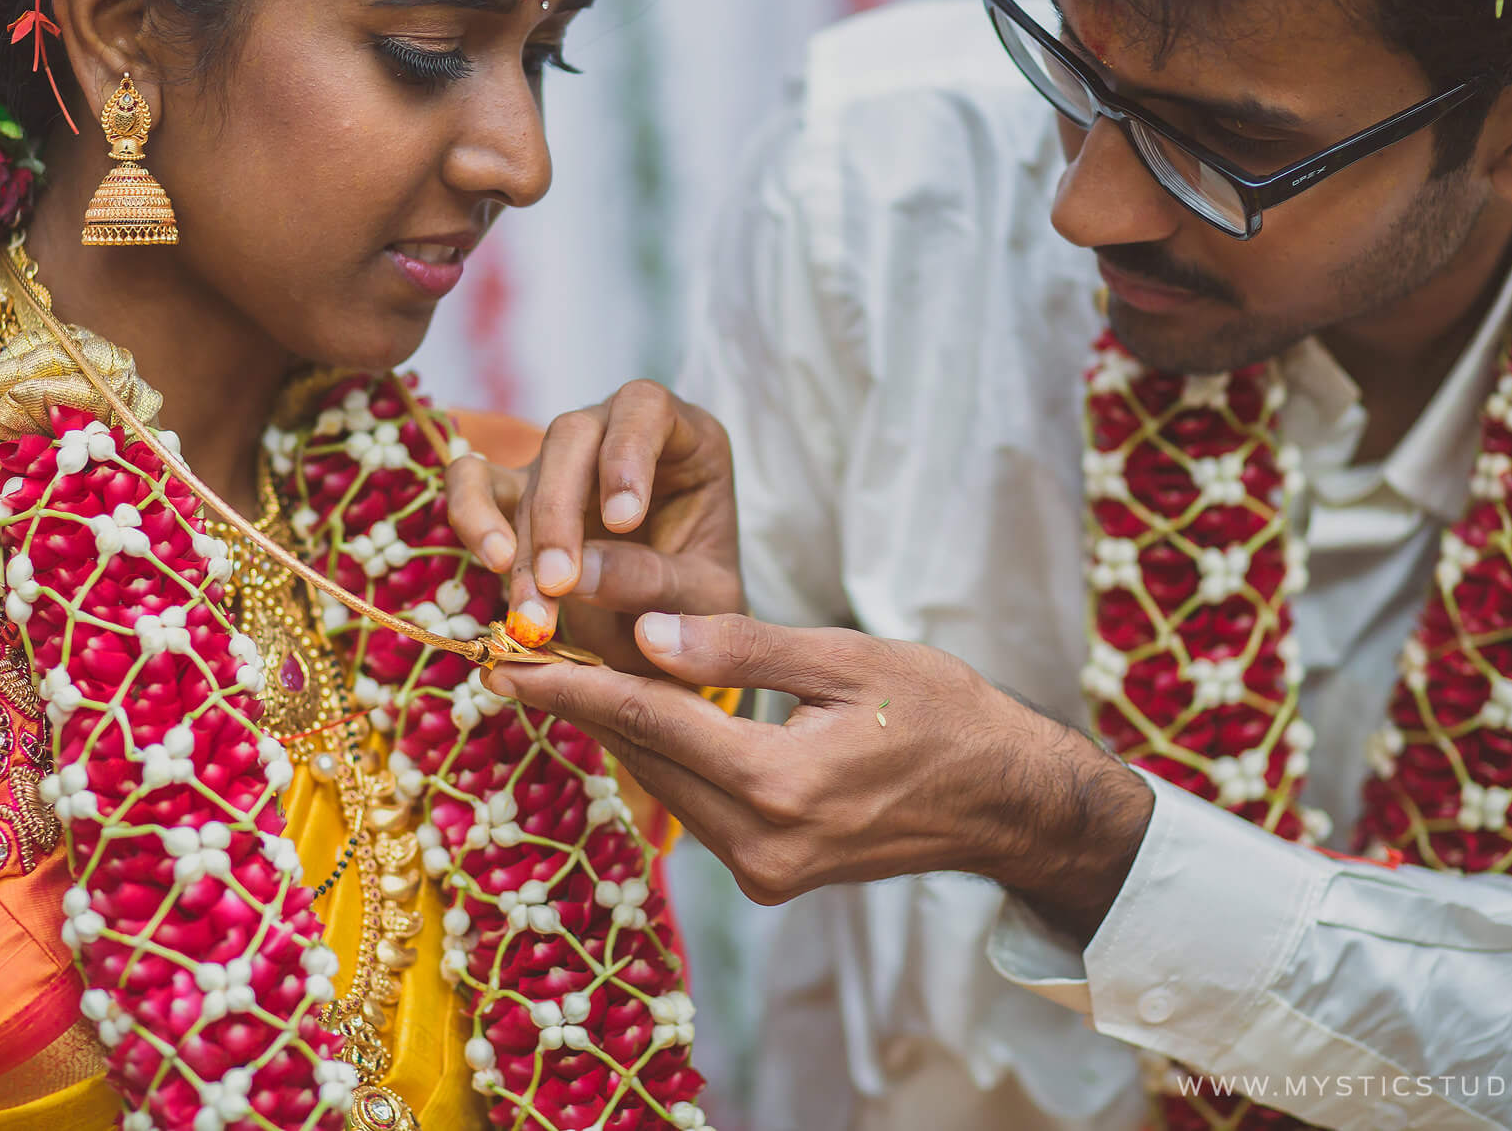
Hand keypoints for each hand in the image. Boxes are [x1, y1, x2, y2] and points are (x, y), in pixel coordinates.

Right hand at [446, 381, 743, 673]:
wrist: (669, 627)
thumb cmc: (700, 598)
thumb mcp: (702, 595)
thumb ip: (652, 580)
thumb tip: (576, 576)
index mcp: (685, 439)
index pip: (647, 408)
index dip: (626, 453)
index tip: (623, 520)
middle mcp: (618, 435)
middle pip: (574, 435)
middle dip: (561, 512)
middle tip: (560, 582)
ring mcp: (564, 461)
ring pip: (530, 469)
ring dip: (522, 540)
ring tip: (531, 607)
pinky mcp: (517, 490)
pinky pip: (474, 481)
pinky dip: (473, 514)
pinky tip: (493, 562)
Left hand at [484, 613, 1154, 939]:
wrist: (1007, 803)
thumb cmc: (942, 713)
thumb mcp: (849, 659)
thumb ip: (743, 647)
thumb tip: (646, 632)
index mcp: (781, 785)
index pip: (648, 722)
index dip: (570, 685)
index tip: (504, 660)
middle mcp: (762, 846)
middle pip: (644, 758)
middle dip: (579, 704)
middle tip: (515, 652)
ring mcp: (766, 873)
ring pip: (663, 784)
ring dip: (616, 731)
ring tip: (558, 673)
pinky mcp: (772, 878)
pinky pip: (695, 805)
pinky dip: (662, 757)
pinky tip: (635, 713)